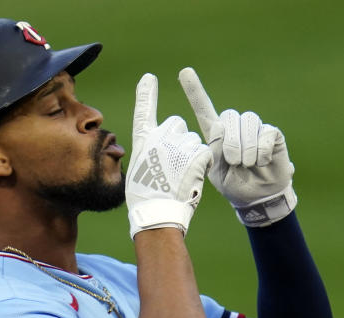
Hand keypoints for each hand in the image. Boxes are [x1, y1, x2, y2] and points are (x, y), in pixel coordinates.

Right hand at [126, 73, 212, 238]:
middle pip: (177, 125)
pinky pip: (205, 153)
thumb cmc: (145, 200)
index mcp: (143, 141)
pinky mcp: (195, 154)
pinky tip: (193, 178)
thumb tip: (156, 154)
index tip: (149, 78)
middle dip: (180, 140)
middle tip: (175, 165)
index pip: (143, 111)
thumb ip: (149, 155)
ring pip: (194, 141)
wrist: (157, 213)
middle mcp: (159, 137)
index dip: (146, 94)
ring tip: (182, 177)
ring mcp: (178, 144)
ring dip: (192, 156)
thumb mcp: (138, 172)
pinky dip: (203, 165)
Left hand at [178, 67, 296, 227]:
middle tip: (235, 162)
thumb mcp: (217, 171)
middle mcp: (235, 128)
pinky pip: (266, 132)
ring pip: (248, 121)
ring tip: (247, 164)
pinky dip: (262, 150)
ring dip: (246, 147)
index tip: (184, 72)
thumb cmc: (235, 185)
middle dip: (231, 142)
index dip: (194, 90)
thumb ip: (213, 150)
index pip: (204, 108)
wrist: (258, 197)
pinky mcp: (272, 134)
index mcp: (217, 135)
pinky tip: (262, 161)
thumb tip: (217, 128)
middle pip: (229, 116)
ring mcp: (254, 129)